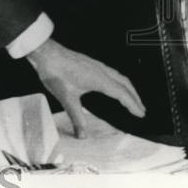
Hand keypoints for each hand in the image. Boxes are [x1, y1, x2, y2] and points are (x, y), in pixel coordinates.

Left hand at [26, 38, 145, 137]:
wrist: (45, 52)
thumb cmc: (55, 72)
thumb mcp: (66, 98)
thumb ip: (76, 118)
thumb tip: (82, 135)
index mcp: (100, 79)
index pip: (122, 94)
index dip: (133, 104)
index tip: (141, 114)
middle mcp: (101, 70)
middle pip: (125, 83)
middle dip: (135, 97)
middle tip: (141, 109)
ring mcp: (95, 64)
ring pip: (118, 76)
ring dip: (127, 88)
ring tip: (131, 98)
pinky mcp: (89, 62)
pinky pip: (111, 72)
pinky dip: (118, 80)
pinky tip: (112, 85)